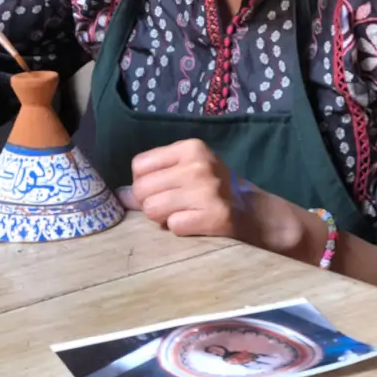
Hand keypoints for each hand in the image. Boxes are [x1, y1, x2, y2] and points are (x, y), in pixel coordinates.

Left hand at [118, 139, 242, 237]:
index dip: (143, 182)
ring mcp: (207, 190)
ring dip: (163, 218)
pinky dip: (179, 229)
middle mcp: (198, 165)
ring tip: (182, 214)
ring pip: (152, 209)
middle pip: (142, 189)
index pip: (139, 165)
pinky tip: (195, 223)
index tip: (161, 189)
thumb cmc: (215, 189)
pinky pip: (173, 226)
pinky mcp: (214, 215)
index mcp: (190, 147)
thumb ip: (154, 179)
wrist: (256, 213)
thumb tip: (119, 195)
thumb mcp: (188, 171)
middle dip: (149, 203)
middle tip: (172, 206)